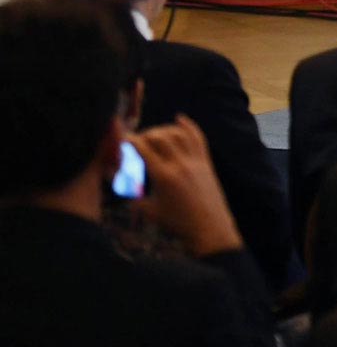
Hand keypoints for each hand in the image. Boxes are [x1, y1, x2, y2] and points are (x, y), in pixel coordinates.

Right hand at [130, 115, 243, 257]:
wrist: (208, 227)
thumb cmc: (176, 222)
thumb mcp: (148, 210)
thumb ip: (132, 192)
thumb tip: (117, 178)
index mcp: (164, 176)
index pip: (143, 148)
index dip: (129, 140)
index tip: (121, 139)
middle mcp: (180, 164)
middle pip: (160, 136)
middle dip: (145, 135)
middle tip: (137, 141)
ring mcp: (196, 161)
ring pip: (179, 134)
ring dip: (164, 130)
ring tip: (153, 136)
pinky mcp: (206, 162)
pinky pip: (198, 138)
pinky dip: (189, 126)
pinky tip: (179, 119)